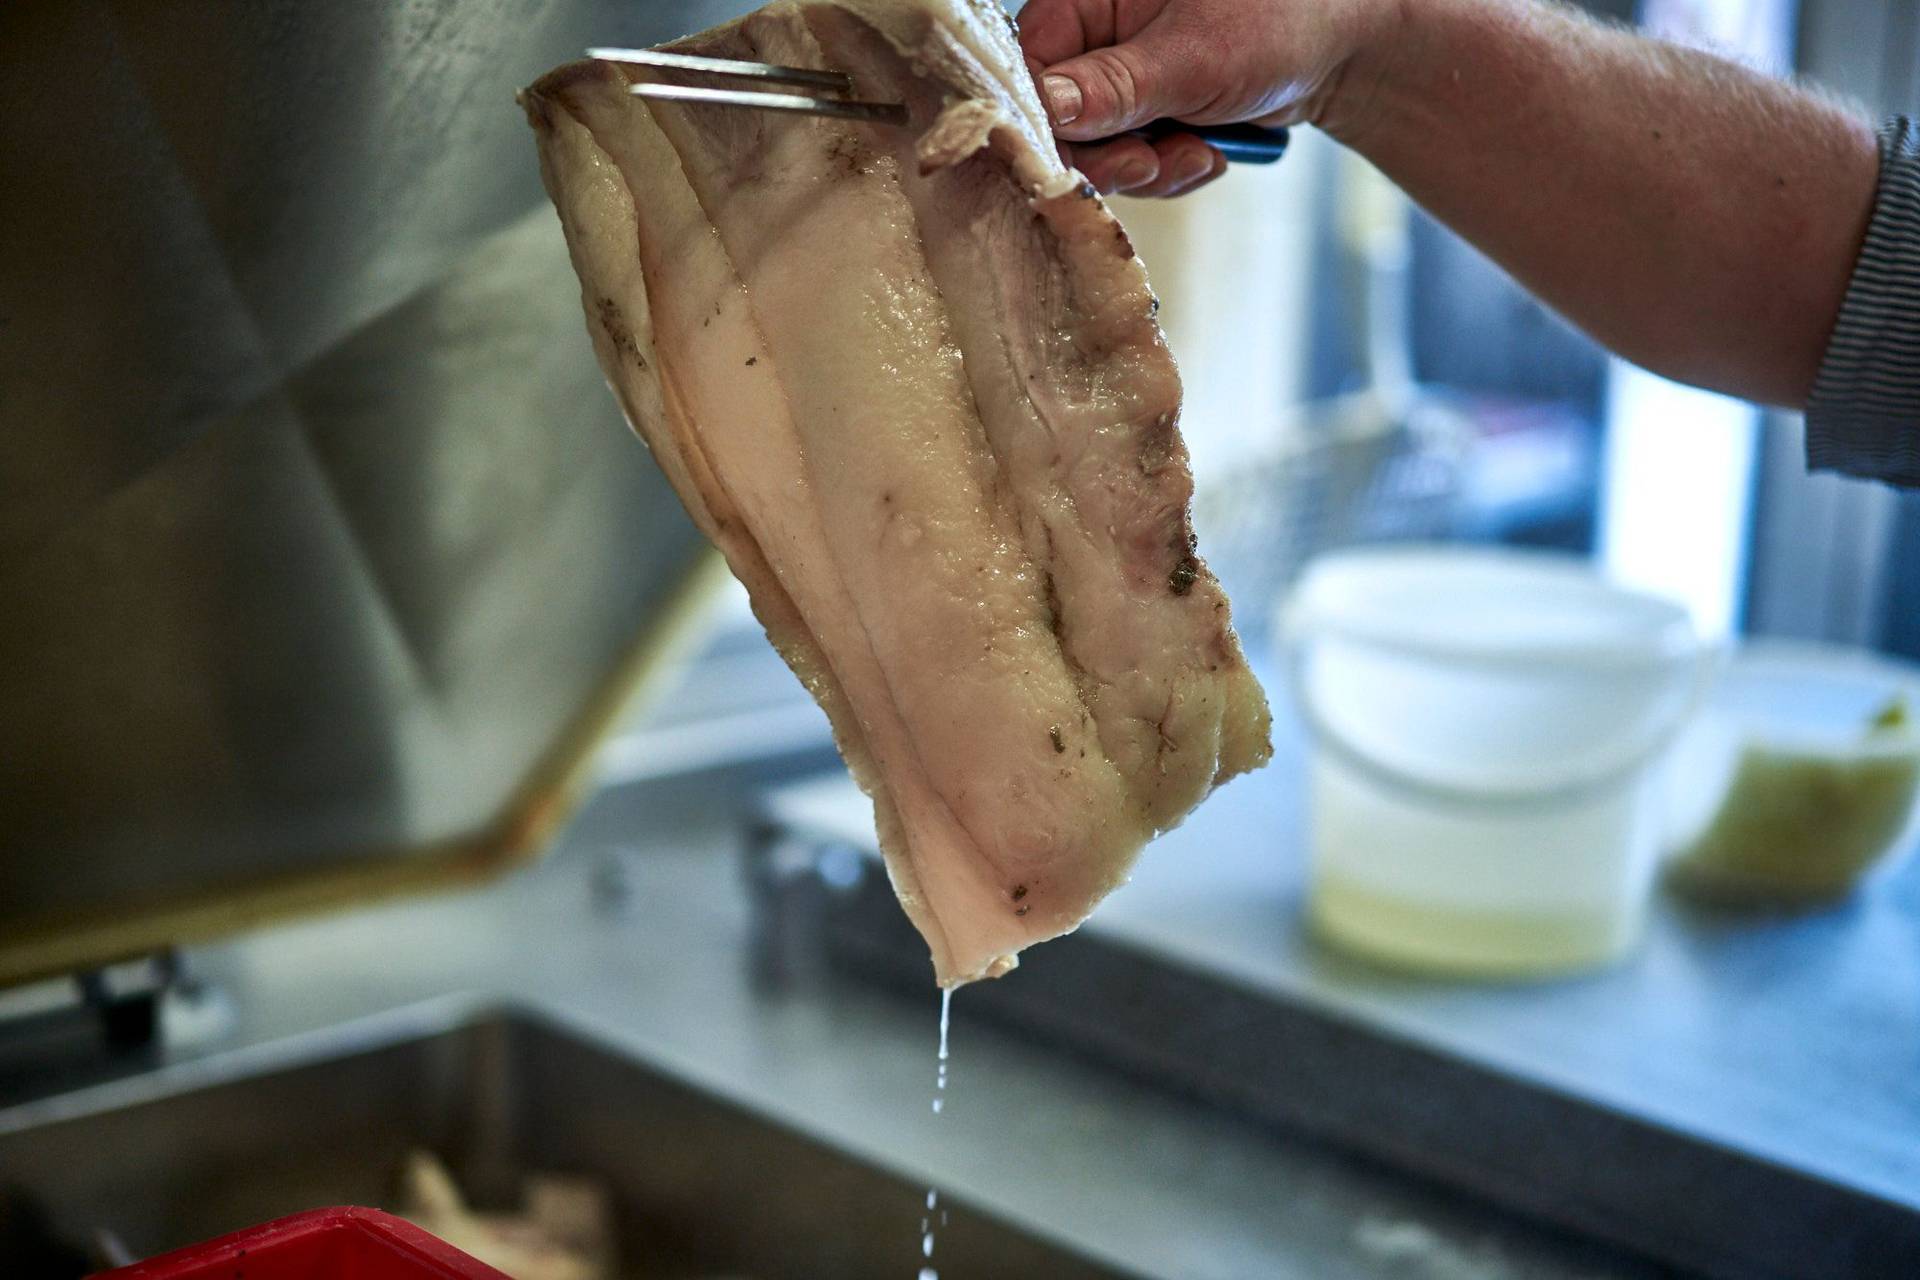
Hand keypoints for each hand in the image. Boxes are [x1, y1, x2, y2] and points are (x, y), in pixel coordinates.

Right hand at [1016, 0, 1400, 195]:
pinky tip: (1209, 151)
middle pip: (1058, 119)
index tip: (1077, 158)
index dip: (1048, 122)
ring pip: (1097, 150)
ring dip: (1148, 169)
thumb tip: (1048, 108)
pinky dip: (1170, 170)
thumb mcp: (1195, 55)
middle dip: (1108, 156)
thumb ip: (1117, 86)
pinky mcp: (1147, 114)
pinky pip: (1133, 163)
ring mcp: (1122, 78)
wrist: (1343, 46)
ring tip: (1199, 151)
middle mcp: (1097, 35)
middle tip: (1151, 163)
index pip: (1031, 66)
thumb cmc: (1280, 18)